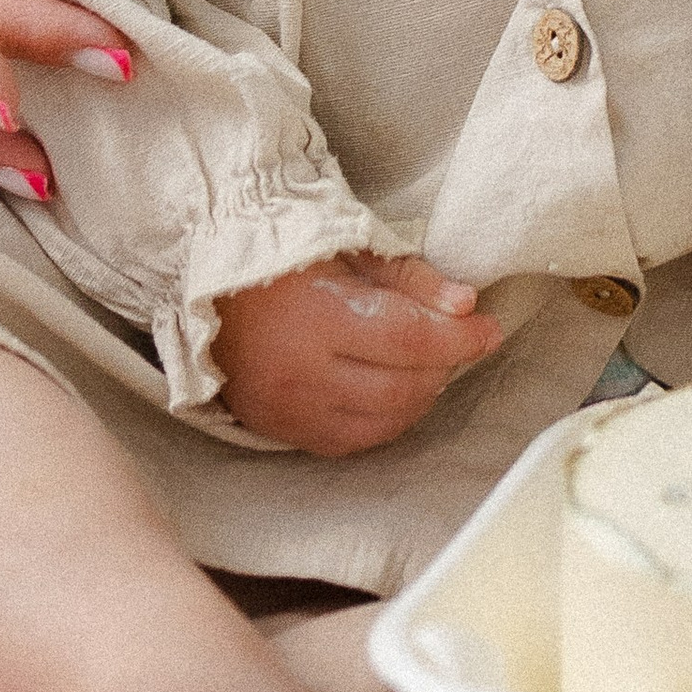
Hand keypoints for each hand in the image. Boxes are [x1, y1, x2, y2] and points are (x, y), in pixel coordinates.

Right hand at [208, 254, 504, 454]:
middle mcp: (301, 372)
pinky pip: (351, 442)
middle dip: (444, 365)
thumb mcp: (348, 248)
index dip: (459, 337)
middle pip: (402, 387)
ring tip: (426, 364)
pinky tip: (391, 393)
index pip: (409, 338)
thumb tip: (467, 304)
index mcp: (317, 315)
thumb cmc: (282, 257)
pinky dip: (383, 421)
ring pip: (382, 423)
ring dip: (419, 396)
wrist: (203, 286)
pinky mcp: (279, 432)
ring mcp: (288, 410)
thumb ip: (410, 277)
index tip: (488, 328)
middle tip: (457, 341)